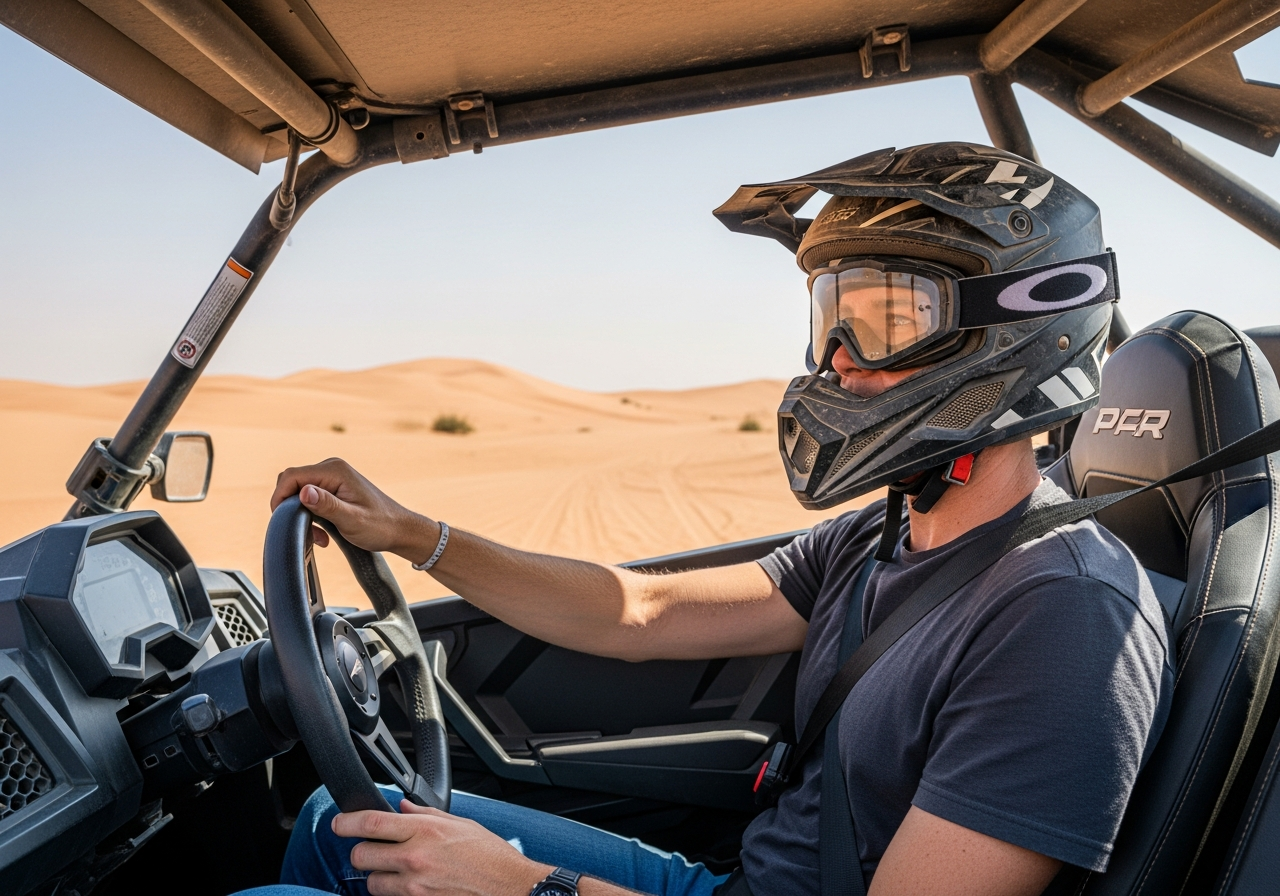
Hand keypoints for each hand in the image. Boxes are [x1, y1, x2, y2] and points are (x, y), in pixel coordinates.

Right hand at [271, 458, 435, 561]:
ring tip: (319, 537)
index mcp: (335, 471)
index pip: (292, 476)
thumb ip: (327, 505)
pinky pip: (310, 498)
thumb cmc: (380, 526)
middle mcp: (332, 468)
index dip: (280, 497)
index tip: (280, 520)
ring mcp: (333, 478)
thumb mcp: (352, 520)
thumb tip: (303, 492)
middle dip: (290, 508)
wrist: (399, 530)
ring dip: (301, 515)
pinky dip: (310, 516)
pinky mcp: (334, 488)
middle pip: (292, 482)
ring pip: (299, 492)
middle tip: (302, 531)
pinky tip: (322, 535)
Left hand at [335, 800, 550, 895]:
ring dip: (377, 877)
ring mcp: (415, 887)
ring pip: (371, 884)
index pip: (372, 824)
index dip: (347, 822)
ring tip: (394, 871)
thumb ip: (425, 815)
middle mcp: (415, 859)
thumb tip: (401, 808)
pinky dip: (393, 893)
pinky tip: (408, 885)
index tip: (338, 823)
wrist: (510, 888)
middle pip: (361, 856)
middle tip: (372, 849)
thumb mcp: (460, 824)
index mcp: (425, 831)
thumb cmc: (490, 856)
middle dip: (361, 852)